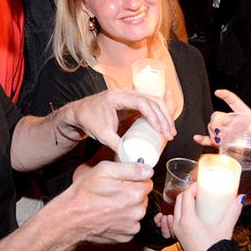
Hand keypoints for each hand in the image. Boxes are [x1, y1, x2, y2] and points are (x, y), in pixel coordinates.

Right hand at [60, 160, 152, 243]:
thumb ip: (130, 168)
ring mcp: (132, 226)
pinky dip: (123, 220)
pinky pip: (130, 224)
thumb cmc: (84, 194)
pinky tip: (109, 216)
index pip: (147, 182)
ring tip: (109, 205)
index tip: (121, 181)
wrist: (71, 219)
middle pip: (143, 197)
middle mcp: (137, 212)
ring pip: (137, 211)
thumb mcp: (104, 170)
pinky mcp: (125, 236)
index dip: (134, 179)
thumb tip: (147, 170)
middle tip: (112, 192)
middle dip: (132, 193)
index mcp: (135, 194)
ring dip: (128, 207)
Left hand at [61, 89, 175, 152]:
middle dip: (164, 118)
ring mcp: (131, 97)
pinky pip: (150, 106)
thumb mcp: (102, 134)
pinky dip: (159, 115)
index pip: (142, 102)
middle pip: (152, 101)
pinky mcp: (132, 103)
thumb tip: (131, 157)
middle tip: (170, 134)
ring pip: (154, 102)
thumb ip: (117, 145)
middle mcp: (126, 93)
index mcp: (118, 96)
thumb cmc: (89, 119)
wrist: (80, 113)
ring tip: (170, 133)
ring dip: (165, 116)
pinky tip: (165, 126)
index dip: (153, 116)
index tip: (160, 130)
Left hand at [162, 183, 242, 250]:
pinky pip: (177, 218)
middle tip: (200, 190)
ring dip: (185, 201)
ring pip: (177, 209)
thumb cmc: (216, 250)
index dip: (193, 187)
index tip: (201, 184)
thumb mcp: (225, 228)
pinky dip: (183, 211)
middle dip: (188, 192)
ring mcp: (177, 231)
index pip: (186, 196)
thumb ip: (233, 212)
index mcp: (188, 220)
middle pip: (179, 201)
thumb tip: (241, 198)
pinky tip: (194, 212)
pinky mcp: (179, 236)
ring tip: (198, 199)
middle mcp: (179, 224)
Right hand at [193, 89, 250, 151]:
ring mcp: (226, 132)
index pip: (234, 101)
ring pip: (213, 127)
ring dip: (213, 133)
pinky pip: (209, 139)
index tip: (218, 92)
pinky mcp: (221, 143)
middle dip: (217, 123)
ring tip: (221, 141)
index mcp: (244, 115)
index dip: (226, 95)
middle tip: (222, 133)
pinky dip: (202, 138)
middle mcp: (233, 122)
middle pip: (218, 115)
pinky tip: (198, 138)